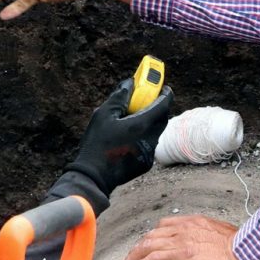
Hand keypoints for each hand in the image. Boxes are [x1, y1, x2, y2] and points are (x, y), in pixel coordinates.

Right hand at [65, 79, 173, 193]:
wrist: (94, 176)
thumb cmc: (97, 143)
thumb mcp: (103, 114)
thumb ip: (120, 97)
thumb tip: (130, 84)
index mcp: (142, 125)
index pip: (164, 105)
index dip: (165, 94)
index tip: (162, 87)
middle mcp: (150, 139)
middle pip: (162, 119)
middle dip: (159, 108)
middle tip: (148, 101)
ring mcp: (149, 153)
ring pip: (156, 132)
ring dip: (150, 123)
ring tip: (133, 119)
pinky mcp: (146, 163)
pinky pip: (149, 144)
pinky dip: (143, 137)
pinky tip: (128, 138)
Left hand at [118, 215, 252, 259]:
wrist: (248, 251)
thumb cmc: (243, 247)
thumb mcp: (225, 235)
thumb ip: (212, 237)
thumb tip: (211, 246)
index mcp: (195, 221)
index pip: (165, 224)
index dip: (152, 236)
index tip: (145, 246)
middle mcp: (184, 227)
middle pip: (152, 234)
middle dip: (137, 247)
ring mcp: (181, 239)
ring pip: (147, 245)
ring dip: (132, 257)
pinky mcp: (181, 254)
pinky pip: (153, 258)